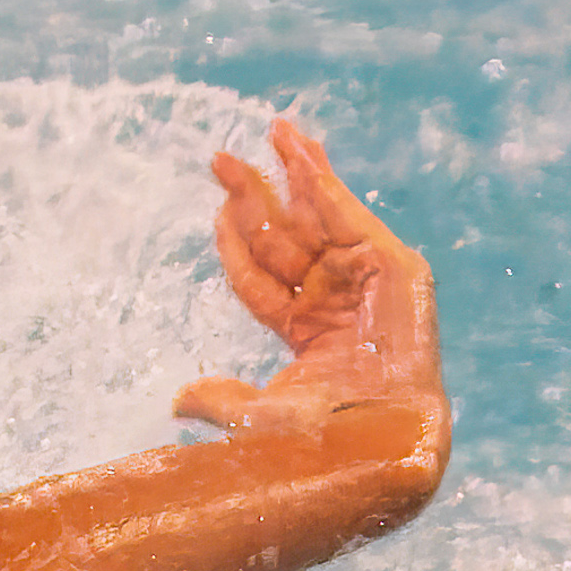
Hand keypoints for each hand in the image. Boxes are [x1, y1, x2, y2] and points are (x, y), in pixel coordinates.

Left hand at [173, 120, 447, 445]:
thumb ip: (220, 400)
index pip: (259, 277)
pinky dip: (324, 181)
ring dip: (296, 171)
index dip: (235, 243)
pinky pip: (347, 214)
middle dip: (254, 196)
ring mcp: (363, 280)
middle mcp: (333, 298)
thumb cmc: (326, 441)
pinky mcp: (392, 266)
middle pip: (284, 238)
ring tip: (275, 129)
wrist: (381, 441)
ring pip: (318, 217)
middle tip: (219, 159)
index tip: (214, 209)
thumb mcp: (257, 416)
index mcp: (305, 330)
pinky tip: (301, 151)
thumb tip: (177, 402)